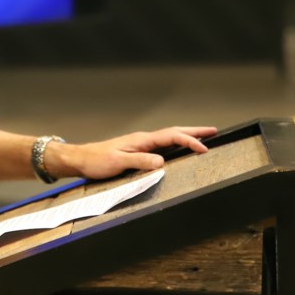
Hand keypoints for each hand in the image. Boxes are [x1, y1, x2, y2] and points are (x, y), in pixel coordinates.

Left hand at [55, 126, 217, 180]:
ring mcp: (141, 144)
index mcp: (141, 140)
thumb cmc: (97, 161)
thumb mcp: (118, 162)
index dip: (189, 141)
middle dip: (194, 132)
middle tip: (214, 131)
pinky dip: (175, 143)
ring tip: (202, 137)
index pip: (171, 137)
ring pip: (169, 137)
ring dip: (186, 136)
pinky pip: (162, 145)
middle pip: (173, 132)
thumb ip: (140, 162)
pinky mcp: (137, 150)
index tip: (204, 148)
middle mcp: (143, 139)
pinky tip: (178, 148)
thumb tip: (162, 162)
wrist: (81, 159)